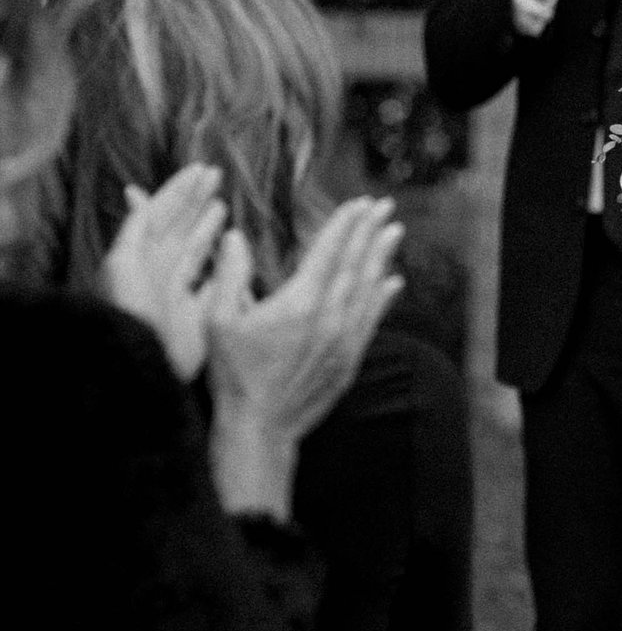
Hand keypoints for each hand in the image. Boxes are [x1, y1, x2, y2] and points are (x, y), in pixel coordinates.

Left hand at [99, 164, 229, 379]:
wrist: (141, 358)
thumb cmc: (130, 309)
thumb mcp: (124, 261)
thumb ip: (137, 228)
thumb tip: (139, 195)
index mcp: (142, 254)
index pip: (163, 213)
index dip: (180, 190)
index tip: (201, 169)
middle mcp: (160, 269)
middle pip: (181, 226)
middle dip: (196, 200)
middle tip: (216, 174)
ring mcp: (178, 291)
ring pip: (196, 249)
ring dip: (207, 226)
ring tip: (220, 204)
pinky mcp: (197, 314)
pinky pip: (212, 283)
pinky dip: (221, 266)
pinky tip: (230, 249)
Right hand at [202, 197, 403, 515]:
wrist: (261, 427)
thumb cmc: (234, 374)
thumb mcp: (217, 322)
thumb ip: (229, 275)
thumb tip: (233, 235)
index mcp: (300, 302)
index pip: (329, 252)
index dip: (346, 225)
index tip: (359, 203)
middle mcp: (330, 317)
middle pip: (355, 265)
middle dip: (370, 232)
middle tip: (385, 207)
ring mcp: (343, 340)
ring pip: (368, 290)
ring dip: (381, 258)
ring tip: (394, 233)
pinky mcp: (349, 361)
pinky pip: (372, 321)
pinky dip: (383, 298)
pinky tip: (392, 282)